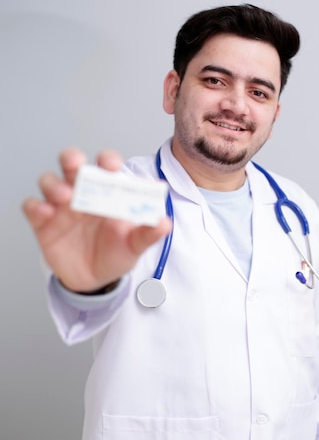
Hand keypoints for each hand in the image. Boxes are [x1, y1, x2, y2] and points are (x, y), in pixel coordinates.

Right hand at [22, 148, 171, 291]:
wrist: (95, 280)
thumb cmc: (116, 253)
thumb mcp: (135, 245)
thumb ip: (148, 233)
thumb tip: (165, 223)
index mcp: (107, 192)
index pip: (106, 166)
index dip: (108, 160)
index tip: (111, 164)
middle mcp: (82, 192)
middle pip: (72, 164)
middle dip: (72, 159)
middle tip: (77, 166)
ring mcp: (61, 206)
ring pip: (49, 181)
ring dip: (54, 184)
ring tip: (65, 197)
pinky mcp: (43, 222)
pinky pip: (33, 207)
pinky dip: (36, 207)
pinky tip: (46, 213)